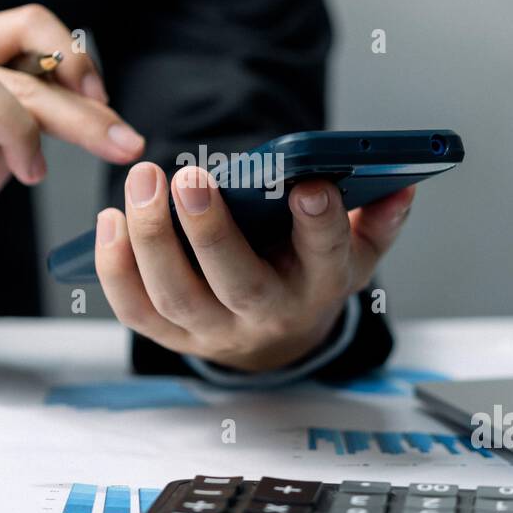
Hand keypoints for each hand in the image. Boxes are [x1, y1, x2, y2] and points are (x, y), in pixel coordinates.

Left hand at [95, 163, 414, 372]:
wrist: (275, 337)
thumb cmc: (308, 274)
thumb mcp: (353, 251)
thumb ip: (376, 219)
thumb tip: (401, 186)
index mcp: (318, 288)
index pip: (325, 257)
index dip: (320, 224)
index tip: (308, 184)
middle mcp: (266, 316)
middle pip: (236, 283)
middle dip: (210, 230)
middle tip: (189, 175)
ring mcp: (213, 331)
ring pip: (176, 296)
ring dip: (152, 239)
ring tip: (142, 182)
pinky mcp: (171, 335)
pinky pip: (136, 309)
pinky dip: (116, 268)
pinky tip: (111, 220)